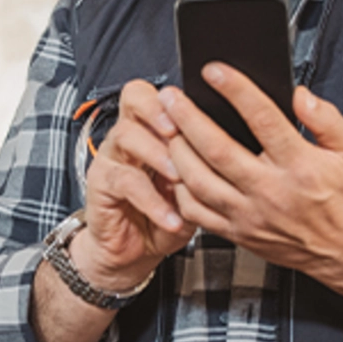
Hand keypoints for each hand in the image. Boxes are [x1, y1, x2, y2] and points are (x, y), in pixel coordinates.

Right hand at [78, 80, 195, 288]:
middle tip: (177, 131)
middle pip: (133, 97)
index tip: (194, 108)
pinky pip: (124, 181)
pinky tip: (171, 216)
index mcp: (152, 128)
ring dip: (157, 154)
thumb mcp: (195, 188)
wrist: (136, 250)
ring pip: (126, 135)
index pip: (155, 91)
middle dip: (158, 110)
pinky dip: (152, 200)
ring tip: (179, 176)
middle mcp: (129, 135)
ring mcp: (112, 157)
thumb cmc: (168, 214)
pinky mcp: (100, 184)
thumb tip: (242, 148)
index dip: (170, 95)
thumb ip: (207, 165)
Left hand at [159, 65, 342, 281]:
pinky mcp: (239, 233)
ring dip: (176, 152)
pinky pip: (197, 213)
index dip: (235, 90)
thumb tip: (300, 95)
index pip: (262, 118)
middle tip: (171, 97)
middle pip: (217, 149)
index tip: (215, 71)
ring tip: (166, 129)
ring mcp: (251, 215)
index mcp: (300, 165)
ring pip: (199, 181)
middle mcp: (271, 191)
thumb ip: (326, 118)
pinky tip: (176, 171)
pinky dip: (180, 190)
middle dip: (187, 118)